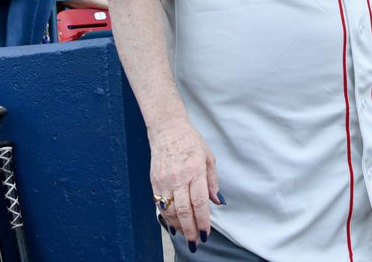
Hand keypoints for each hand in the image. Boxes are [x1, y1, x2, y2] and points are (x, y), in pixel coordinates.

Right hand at [148, 118, 222, 246]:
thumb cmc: (191, 141)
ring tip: (186, 234)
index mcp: (195, 170)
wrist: (167, 129)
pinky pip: (160, 204)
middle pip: (184, 210)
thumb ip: (213, 182)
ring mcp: (164, 180)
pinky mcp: (154, 181)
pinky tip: (173, 224)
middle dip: (190, 230)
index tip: (205, 233)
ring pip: (170, 210)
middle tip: (195, 242)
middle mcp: (179, 177)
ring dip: (178, 226)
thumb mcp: (208, 157)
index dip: (202, 220)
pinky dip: (166, 217)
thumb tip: (217, 202)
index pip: (199, 202)